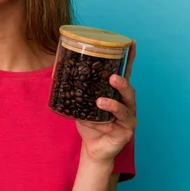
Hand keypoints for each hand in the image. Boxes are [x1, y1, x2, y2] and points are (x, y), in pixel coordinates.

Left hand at [76, 40, 137, 163]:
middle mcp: (127, 104)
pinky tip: (89, 122)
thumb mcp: (81, 102)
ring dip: (113, 105)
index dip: (130, 58)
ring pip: (125, 110)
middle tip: (112, 77)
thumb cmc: (90, 122)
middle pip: (130, 91)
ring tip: (100, 102)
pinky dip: (100, 124)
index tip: (132, 42)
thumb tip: (57, 69)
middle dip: (122, 83)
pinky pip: (113, 127)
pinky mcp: (124, 134)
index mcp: (118, 93)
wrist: (92, 148)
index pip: (126, 73)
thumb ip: (77, 88)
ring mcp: (128, 120)